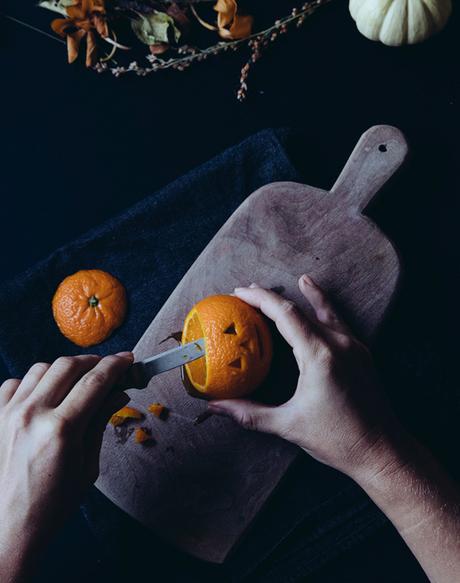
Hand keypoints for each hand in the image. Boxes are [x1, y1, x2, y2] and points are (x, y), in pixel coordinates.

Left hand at [0, 352, 131, 580]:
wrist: (7, 528)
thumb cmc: (51, 504)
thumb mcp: (87, 466)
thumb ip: (100, 422)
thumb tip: (119, 394)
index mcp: (61, 430)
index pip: (95, 381)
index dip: (115, 365)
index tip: (127, 359)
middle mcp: (32, 414)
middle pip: (67, 365)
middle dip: (92, 362)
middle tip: (106, 369)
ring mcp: (8, 414)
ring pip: (40, 369)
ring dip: (63, 370)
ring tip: (76, 382)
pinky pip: (14, 383)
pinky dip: (33, 383)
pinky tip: (44, 395)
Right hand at [208, 275, 402, 478]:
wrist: (382, 451)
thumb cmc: (338, 439)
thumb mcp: (288, 424)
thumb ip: (248, 414)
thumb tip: (215, 407)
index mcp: (320, 355)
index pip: (285, 314)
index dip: (260, 299)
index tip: (240, 292)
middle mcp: (339, 344)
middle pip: (302, 308)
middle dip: (273, 297)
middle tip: (250, 290)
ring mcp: (354, 347)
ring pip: (327, 310)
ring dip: (309, 295)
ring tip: (300, 280)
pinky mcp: (362, 354)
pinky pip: (340, 322)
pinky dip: (327, 309)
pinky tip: (323, 308)